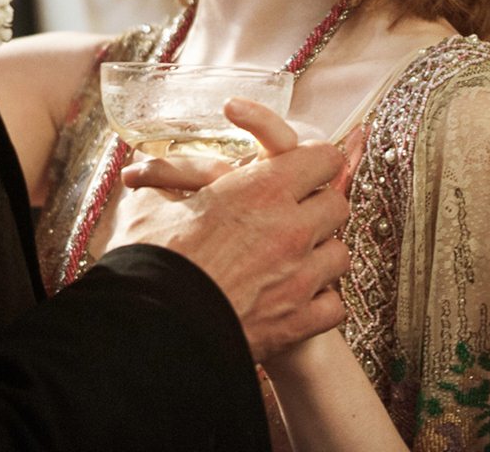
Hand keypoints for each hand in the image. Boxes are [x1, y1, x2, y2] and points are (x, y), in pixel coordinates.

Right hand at [115, 99, 352, 359]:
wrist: (154, 330)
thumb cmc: (149, 263)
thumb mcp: (151, 206)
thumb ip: (172, 181)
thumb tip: (165, 174)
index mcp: (259, 190)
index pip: (323, 158)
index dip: (313, 161)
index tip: (299, 170)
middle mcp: (290, 229)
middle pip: (337, 204)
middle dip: (318, 206)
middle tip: (292, 214)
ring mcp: (301, 277)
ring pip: (339, 253)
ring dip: (319, 254)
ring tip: (291, 260)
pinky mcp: (300, 321)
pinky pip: (334, 304)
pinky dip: (319, 301)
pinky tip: (294, 298)